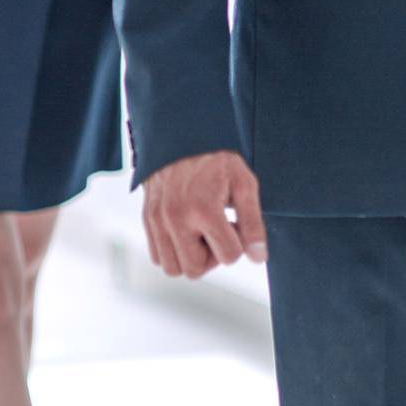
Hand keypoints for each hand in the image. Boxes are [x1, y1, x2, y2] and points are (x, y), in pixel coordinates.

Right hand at [142, 150, 266, 279]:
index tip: (234, 222)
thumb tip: (257, 257)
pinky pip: (157, 257)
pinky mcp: (147, 220)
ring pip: (173, 268)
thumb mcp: (243, 183)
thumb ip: (253, 223)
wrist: (180, 135)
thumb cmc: (215, 159)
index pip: (229, 256)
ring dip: (190, 257)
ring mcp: (158, 221)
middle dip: (211, 256)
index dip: (238, 243)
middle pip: (196, 270)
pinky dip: (172, 252)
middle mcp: (176, 219)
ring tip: (199, 233)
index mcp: (204, 210)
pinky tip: (185, 231)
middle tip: (216, 231)